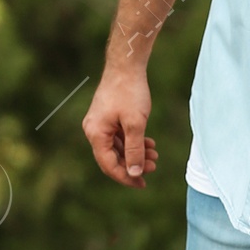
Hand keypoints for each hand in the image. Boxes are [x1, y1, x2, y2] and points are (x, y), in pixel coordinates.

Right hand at [82, 65, 158, 188]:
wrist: (126, 65)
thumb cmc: (130, 92)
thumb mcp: (135, 124)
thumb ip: (134, 150)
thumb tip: (134, 173)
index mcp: (96, 134)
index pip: (109, 165)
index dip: (126, 177)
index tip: (143, 184)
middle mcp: (94, 130)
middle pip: (112, 158)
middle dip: (133, 165)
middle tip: (154, 168)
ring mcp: (100, 123)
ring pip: (117, 147)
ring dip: (135, 153)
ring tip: (155, 155)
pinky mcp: (107, 117)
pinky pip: (118, 136)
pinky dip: (133, 142)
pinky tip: (149, 143)